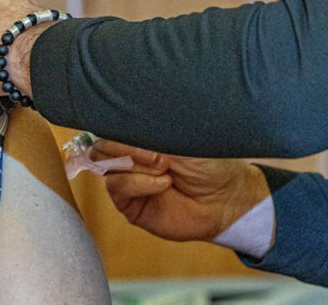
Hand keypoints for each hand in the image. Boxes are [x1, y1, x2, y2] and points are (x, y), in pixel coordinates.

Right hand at [92, 139, 269, 242]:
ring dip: (137, 166)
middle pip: (102, 146)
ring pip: (107, 166)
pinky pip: (117, 188)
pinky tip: (163, 183)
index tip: (137, 127)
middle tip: (157, 154)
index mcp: (139, 137)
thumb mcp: (180, 136)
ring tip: (165, 168)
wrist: (225, 197)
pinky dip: (139, 183)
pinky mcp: (129, 204)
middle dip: (126, 147)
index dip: (117, 126)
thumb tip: (121, 124)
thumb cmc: (209, 162)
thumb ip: (149, 130)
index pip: (110, 127)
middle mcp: (129, 157)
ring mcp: (128, 180)